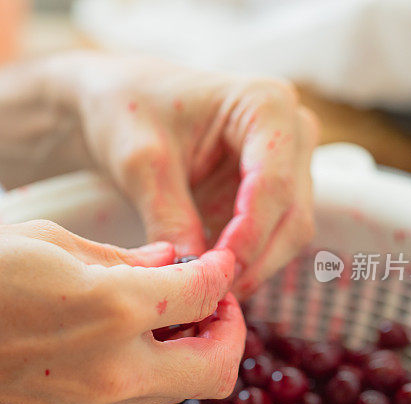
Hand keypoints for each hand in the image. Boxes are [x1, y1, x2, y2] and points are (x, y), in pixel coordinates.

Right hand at [0, 222, 243, 403]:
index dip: (223, 273)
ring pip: (183, 388)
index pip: (205, 296)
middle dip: (230, 331)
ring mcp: (93, 402)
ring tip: (168, 310)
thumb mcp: (46, 239)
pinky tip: (127, 330)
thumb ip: (122, 256)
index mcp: (110, 307)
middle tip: (212, 298)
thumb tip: (169, 260)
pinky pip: (140, 396)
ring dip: (193, 350)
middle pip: (218, 370)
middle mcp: (113, 367)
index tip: (217, 260)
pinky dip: (154, 365)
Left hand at [48, 53, 318, 297]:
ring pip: (289, 232)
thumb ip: (170, 217)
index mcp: (265, 103)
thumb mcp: (140, 163)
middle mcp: (290, 130)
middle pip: (292, 214)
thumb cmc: (127, 111)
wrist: (118, 101)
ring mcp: (286, 162)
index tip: (217, 272)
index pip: (274, 182)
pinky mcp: (270, 191)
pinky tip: (209, 281)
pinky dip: (245, 262)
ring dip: (253, 267)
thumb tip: (195, 276)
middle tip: (209, 295)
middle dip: (254, 259)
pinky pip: (271, 238)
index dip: (250, 235)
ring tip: (205, 293)